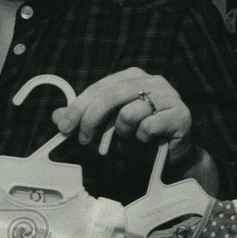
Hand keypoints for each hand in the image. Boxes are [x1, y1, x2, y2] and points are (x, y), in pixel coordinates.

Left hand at [51, 67, 194, 164]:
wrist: (171, 160)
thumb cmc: (138, 140)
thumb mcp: (105, 129)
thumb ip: (83, 119)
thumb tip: (56, 115)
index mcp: (132, 77)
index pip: (99, 88)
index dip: (78, 108)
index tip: (64, 127)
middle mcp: (152, 81)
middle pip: (110, 97)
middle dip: (90, 120)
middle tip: (83, 140)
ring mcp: (169, 96)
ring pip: (128, 113)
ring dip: (122, 133)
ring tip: (128, 139)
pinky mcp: (180, 115)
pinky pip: (148, 126)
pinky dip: (142, 138)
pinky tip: (147, 141)